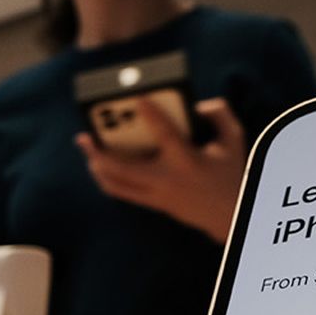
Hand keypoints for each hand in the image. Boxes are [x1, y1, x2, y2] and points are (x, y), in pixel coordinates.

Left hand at [76, 97, 247, 242]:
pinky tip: (98, 164)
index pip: (166, 135)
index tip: (138, 98)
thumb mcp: (232, 139)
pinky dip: (106, 178)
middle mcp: (166, 179)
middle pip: (122, 169)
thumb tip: (195, 105)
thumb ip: (218, 114)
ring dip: (96, 166)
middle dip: (98, 153)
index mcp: (187, 160)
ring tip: (87, 147)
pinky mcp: (152, 203)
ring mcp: (156, 195)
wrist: (229, 216)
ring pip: (115, 184)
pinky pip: (120, 192)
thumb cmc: (229, 173)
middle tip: (83, 135)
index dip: (152, 115)